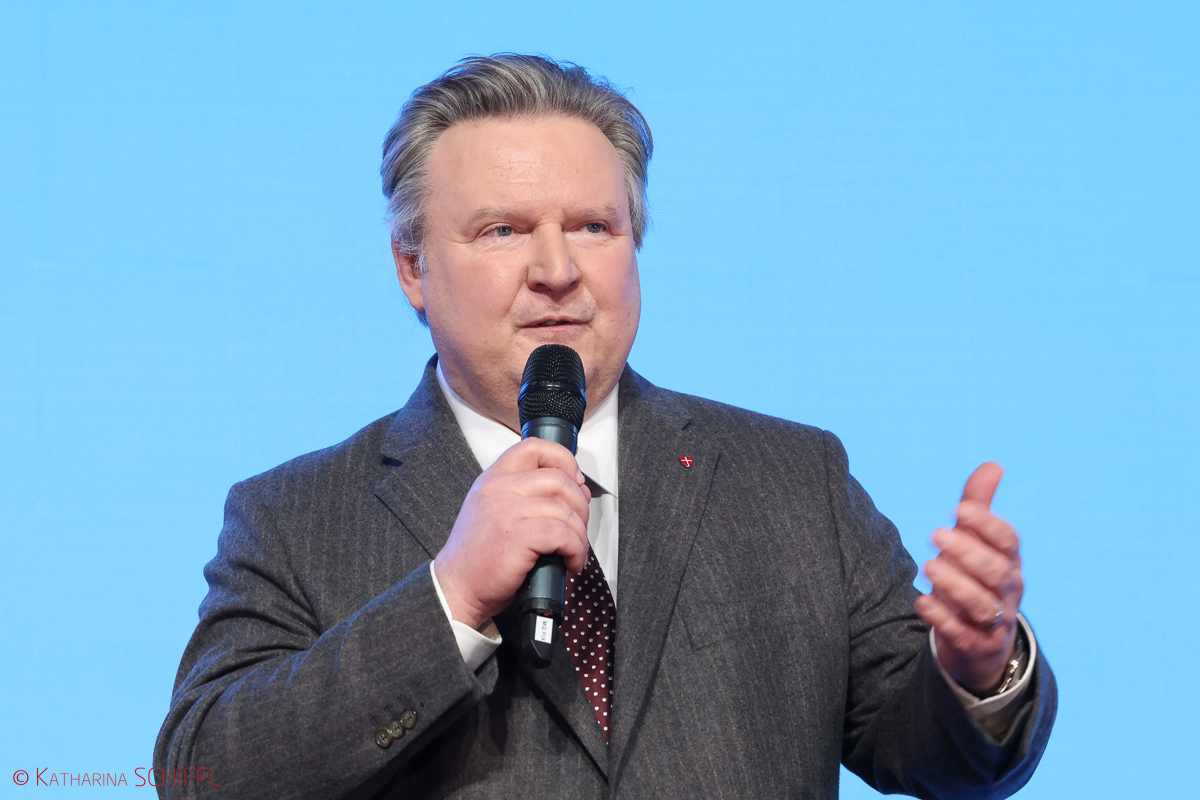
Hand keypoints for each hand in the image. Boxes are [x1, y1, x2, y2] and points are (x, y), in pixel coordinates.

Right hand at [433, 437, 591, 629]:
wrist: (455, 587)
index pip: (534, 447)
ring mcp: (508, 510)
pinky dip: (576, 550)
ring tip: (575, 550)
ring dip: (580, 534)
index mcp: (494, 479)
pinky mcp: (518, 536)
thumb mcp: (492, 511)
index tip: (575, 479)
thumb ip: (523, 495)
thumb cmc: (477, 557)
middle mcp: (499, 489)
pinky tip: (571, 561)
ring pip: (565, 509)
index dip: (564, 459)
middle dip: (580, 504)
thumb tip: (571, 491)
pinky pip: (563, 534)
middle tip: (579, 525)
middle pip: (559, 479)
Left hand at [914, 462, 1022, 693]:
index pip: (1008, 541)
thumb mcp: (978, 543)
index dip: (987, 525)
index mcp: (1009, 562)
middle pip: (996, 572)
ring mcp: (994, 621)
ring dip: (955, 586)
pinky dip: (943, 619)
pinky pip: (964, 635)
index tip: (959, 509)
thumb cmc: (977, 579)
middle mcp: (1007, 591)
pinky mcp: (976, 646)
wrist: (983, 642)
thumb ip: (979, 506)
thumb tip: (993, 464)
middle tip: (935, 535)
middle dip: (968, 553)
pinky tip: (921, 602)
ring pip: (982, 605)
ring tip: (928, 567)